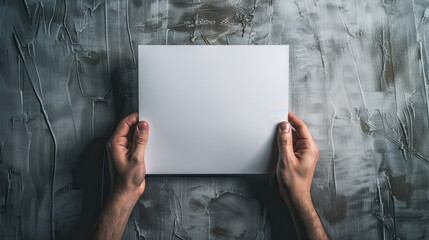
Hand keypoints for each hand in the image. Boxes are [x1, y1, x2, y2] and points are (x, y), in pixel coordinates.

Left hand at [92, 113, 148, 239]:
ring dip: (141, 134)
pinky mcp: (128, 155)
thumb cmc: (127, 180)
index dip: (135, 118)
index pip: (124, 124)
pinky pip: (134, 143)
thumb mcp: (137, 158)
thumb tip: (143, 126)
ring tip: (150, 136)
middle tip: (150, 125)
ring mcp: (122, 150)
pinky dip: (141, 142)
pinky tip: (148, 145)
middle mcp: (116, 145)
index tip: (145, 116)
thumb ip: (140, 140)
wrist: (126, 193)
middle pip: (128, 128)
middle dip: (139, 125)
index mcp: (115, 144)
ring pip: (132, 135)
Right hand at [276, 112, 327, 239]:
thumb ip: (285, 140)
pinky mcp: (297, 159)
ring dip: (284, 136)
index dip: (292, 119)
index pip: (302, 128)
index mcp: (310, 148)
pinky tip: (277, 144)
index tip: (284, 113)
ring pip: (293, 139)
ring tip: (275, 134)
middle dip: (287, 127)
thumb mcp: (286, 158)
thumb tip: (284, 126)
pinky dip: (284, 143)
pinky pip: (290, 147)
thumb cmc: (294, 182)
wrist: (295, 197)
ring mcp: (303, 155)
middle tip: (276, 122)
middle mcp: (308, 150)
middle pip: (297, 132)